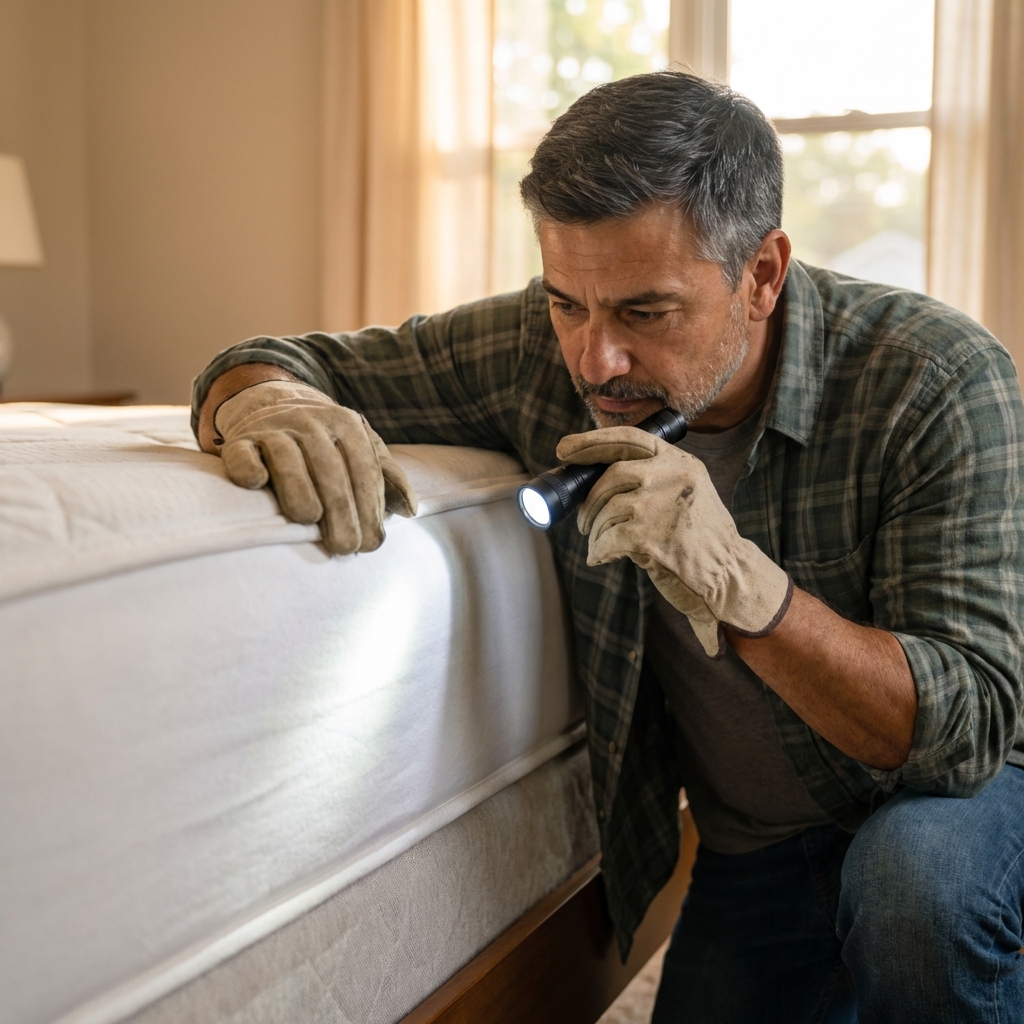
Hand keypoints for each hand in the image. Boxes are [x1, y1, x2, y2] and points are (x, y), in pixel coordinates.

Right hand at [213, 380, 416, 554]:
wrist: (271, 403)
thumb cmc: (325, 441)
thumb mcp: (361, 448)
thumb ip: (387, 477)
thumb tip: (411, 510)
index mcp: (347, 425)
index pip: (362, 470)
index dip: (369, 508)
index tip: (372, 544)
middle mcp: (311, 423)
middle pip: (329, 469)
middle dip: (340, 510)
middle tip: (346, 547)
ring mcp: (274, 429)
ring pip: (287, 457)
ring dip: (298, 488)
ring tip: (309, 519)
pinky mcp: (240, 440)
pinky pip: (242, 452)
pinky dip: (248, 466)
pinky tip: (257, 483)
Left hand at [557, 425, 791, 657]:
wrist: (727, 574)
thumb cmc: (699, 537)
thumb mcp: (684, 492)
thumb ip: (650, 479)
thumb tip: (594, 480)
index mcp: (679, 461)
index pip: (628, 438)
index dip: (591, 441)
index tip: (565, 449)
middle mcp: (672, 475)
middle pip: (611, 475)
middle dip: (589, 501)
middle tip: (583, 522)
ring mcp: (661, 505)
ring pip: (607, 510)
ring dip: (596, 531)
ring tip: (600, 544)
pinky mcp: (651, 537)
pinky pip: (608, 539)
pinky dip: (599, 550)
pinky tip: (602, 557)